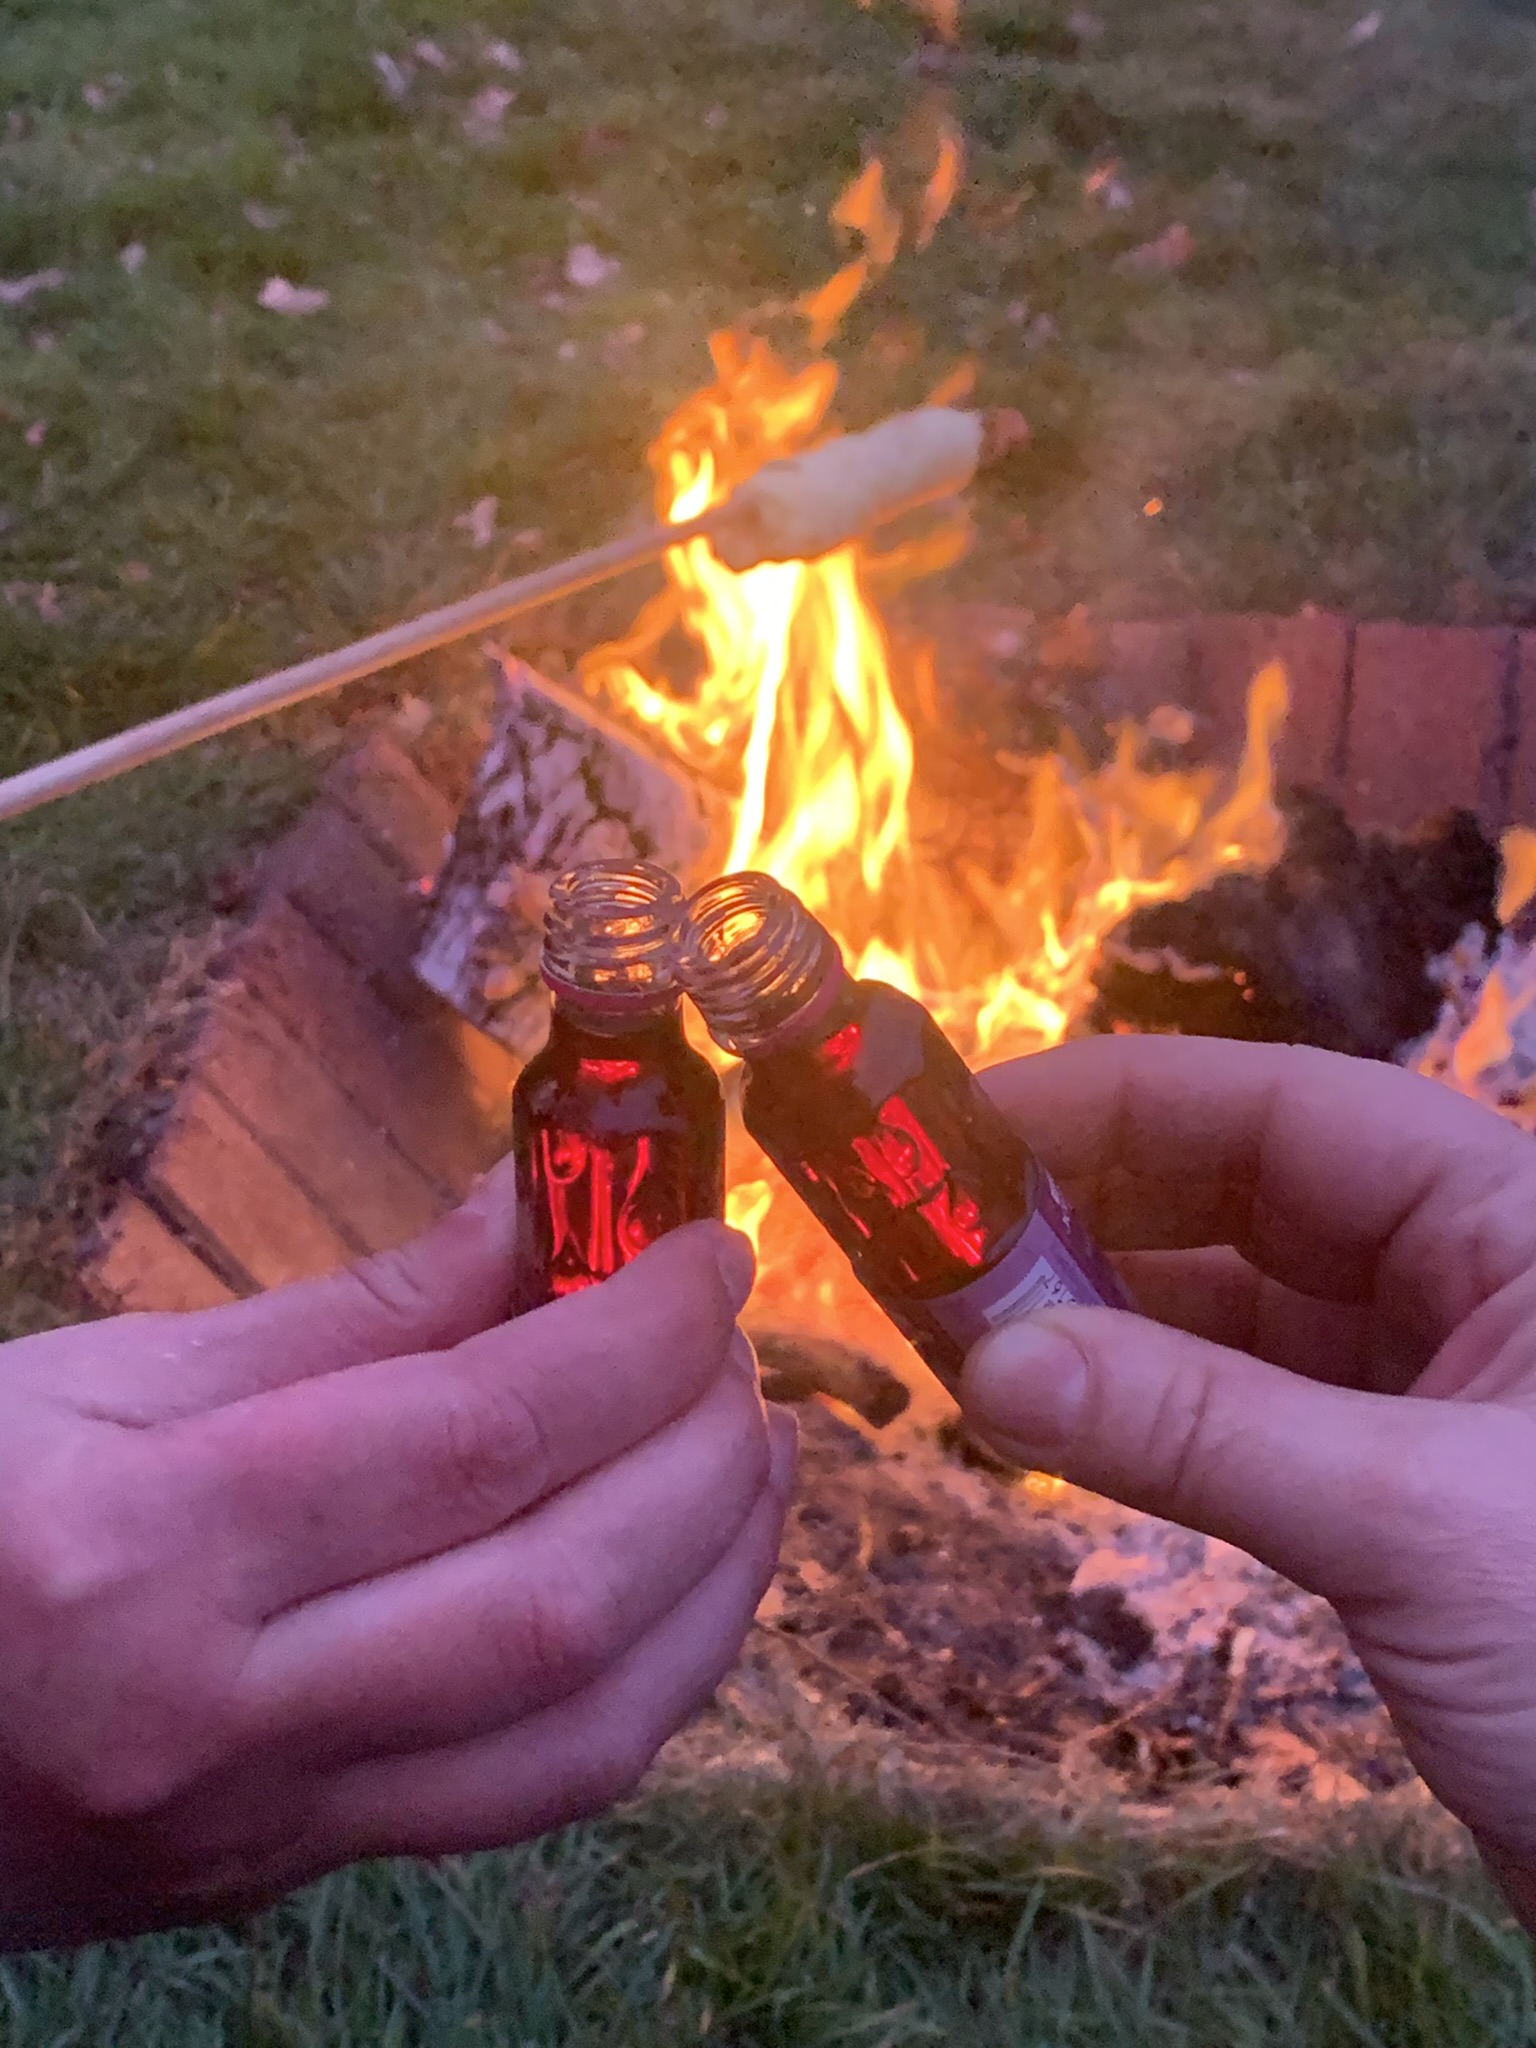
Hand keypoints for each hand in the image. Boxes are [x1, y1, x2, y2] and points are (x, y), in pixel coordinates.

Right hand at [0, 1165, 792, 1949]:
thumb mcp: (113, 1377)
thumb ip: (352, 1316)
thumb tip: (536, 1217)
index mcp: (147, 1549)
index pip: (470, 1440)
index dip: (630, 1336)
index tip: (708, 1255)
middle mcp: (223, 1718)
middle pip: (557, 1598)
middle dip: (699, 1456)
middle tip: (736, 1348)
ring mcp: (270, 1825)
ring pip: (582, 1734)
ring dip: (716, 1582)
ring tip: (751, 1455)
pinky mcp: (302, 1872)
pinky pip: (531, 1793)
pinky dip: (647, 1676)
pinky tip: (677, 1576)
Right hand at [961, 1036, 1535, 1923]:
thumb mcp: (1409, 1519)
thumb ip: (1199, 1428)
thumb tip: (983, 1365)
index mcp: (1508, 1219)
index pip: (1284, 1109)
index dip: (1119, 1102)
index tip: (962, 1131)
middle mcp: (1466, 1278)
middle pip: (1244, 1198)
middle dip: (1087, 1210)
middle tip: (926, 1241)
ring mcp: (1430, 1388)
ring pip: (1233, 1312)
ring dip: (1101, 1317)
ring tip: (954, 1329)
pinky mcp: (1396, 1494)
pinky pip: (1244, 1414)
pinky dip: (1147, 1411)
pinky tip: (1049, 1415)